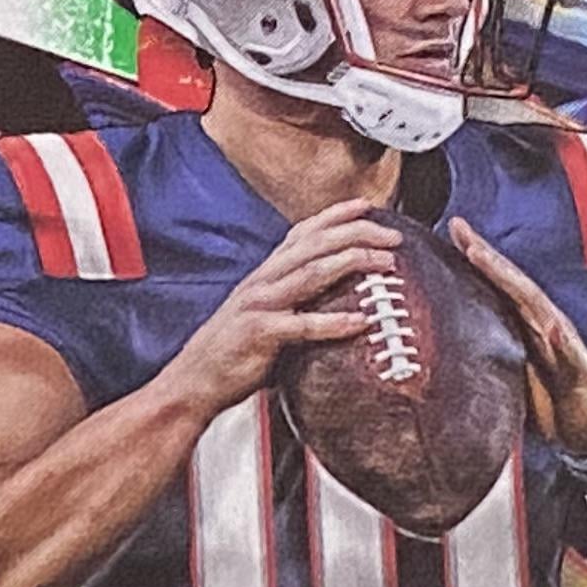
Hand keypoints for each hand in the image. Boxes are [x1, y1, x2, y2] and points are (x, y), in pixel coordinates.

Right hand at [149, 201, 404, 420]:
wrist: (193, 381)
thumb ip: (293, 301)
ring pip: (312, 273)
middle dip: (357, 233)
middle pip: (315, 244)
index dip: (335, 215)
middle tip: (393, 236)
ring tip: (386, 264)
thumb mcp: (264, 315)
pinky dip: (333, 322)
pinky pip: (302, 325)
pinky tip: (361, 321)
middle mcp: (263, 281)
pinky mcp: (259, 334)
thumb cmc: (233, 352)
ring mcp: (260, 305)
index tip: (367, 205)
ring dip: (353, 263)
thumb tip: (335, 301)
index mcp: (265, 274)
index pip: (303, 232)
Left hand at [444, 218, 586, 461]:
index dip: (476, 259)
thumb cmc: (552, 403)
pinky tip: (551, 325)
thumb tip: (449, 351)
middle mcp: (546, 327)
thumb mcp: (511, 376)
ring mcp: (566, 346)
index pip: (498, 286)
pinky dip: (561, 339)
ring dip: (512, 282)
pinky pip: (572, 354)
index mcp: (527, 327)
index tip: (452, 231)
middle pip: (513, 285)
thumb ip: (490, 357)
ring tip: (484, 258)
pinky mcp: (582, 372)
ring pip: (537, 307)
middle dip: (486, 256)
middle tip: (460, 228)